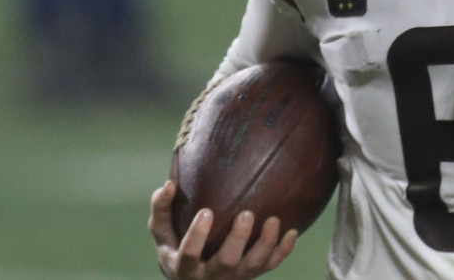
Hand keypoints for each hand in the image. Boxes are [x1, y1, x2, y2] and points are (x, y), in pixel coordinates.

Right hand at [148, 180, 297, 278]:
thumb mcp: (162, 232)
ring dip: (266, 244)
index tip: (206, 210)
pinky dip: (283, 251)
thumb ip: (161, 209)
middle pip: (226, 262)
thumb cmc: (175, 246)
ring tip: (274, 219)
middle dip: (238, 239)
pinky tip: (292, 231)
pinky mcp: (251, 276)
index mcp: (184, 266)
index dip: (197, 236)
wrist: (193, 279)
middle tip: (247, 213)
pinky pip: (270, 266)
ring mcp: (233, 278)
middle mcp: (210, 276)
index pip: (189, 255)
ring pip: (253, 267)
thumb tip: (168, 184)